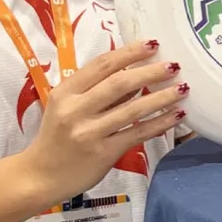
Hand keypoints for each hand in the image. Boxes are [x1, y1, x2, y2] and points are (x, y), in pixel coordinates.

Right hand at [17, 41, 185, 205]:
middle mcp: (76, 110)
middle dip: (150, 72)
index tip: (152, 44)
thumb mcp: (66, 107)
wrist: (40, 177)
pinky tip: (176, 116)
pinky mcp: (103, 153)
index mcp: (66, 92)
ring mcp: (89, 133)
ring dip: (161, 97)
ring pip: (132, 109)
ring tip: (182, 88)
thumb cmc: (57, 138)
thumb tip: (134, 71)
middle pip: (119, 83)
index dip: (129, 52)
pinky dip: (159, 123)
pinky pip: (137, 134)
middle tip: (174, 65)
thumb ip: (95, 91)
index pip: (101, 65)